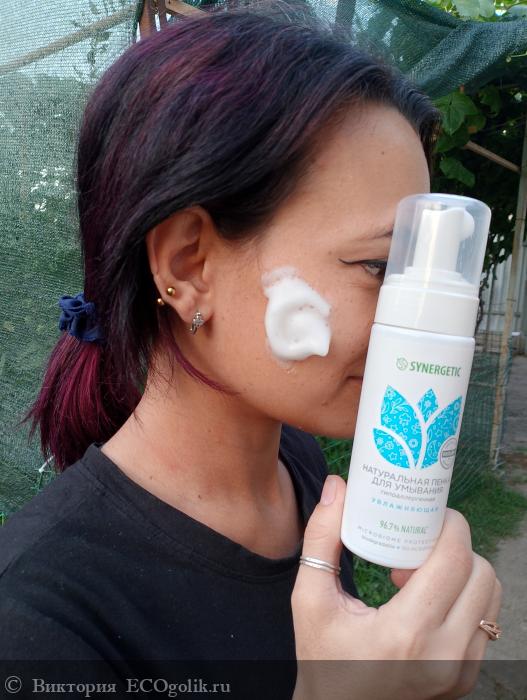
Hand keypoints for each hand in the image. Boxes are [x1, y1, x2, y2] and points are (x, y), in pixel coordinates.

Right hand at [291, 475, 501, 699]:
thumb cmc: (320, 657)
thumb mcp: (309, 597)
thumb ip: (321, 537)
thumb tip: (337, 485)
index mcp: (406, 634)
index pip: (455, 560)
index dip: (450, 525)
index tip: (429, 512)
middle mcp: (444, 656)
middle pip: (481, 573)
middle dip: (455, 545)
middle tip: (420, 540)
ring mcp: (460, 672)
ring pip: (490, 597)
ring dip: (463, 571)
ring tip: (421, 571)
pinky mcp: (465, 679)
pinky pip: (484, 622)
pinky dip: (465, 598)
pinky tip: (428, 598)